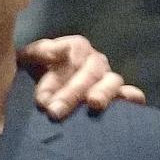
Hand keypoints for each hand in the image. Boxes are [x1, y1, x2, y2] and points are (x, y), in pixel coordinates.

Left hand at [17, 35, 146, 119]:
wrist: (44, 91)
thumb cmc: (35, 71)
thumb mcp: (28, 59)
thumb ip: (38, 52)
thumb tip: (57, 50)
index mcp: (75, 47)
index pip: (68, 58)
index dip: (54, 80)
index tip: (41, 100)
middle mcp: (95, 61)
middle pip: (88, 72)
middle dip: (71, 93)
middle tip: (54, 112)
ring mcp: (108, 77)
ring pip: (112, 81)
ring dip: (102, 93)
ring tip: (94, 104)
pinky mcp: (119, 95)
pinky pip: (131, 94)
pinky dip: (132, 97)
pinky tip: (131, 103)